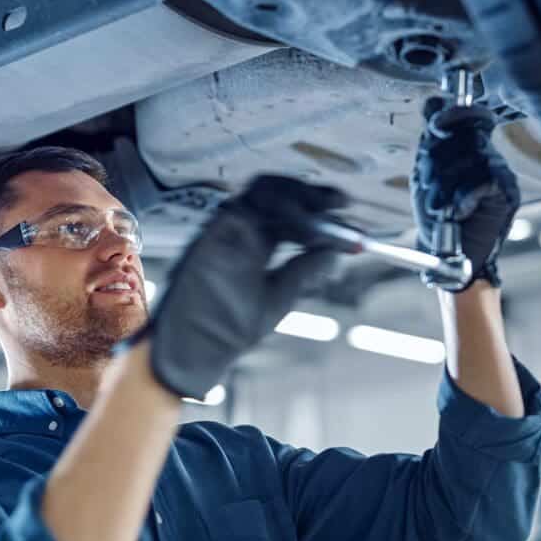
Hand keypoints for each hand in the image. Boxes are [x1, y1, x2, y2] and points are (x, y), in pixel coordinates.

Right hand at [124, 175, 345, 399]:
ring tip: (324, 214)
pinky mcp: (211, 233)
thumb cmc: (228, 328)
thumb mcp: (278, 297)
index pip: (290, 215)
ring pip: (263, 192)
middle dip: (312, 195)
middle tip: (340, 202)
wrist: (195, 349)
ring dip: (297, 198)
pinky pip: (244, 207)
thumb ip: (303, 271)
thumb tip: (335, 253)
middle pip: (280, 195)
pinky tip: (302, 226)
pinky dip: (276, 210)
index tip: (345, 212)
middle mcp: (241, 232)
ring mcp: (225, 230)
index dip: (318, 210)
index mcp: (256, 245)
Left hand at [411, 103, 520, 290]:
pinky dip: (464, 197)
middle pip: (461, 135)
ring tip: (437, 208)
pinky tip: (458, 212)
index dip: (449, 115)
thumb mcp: (425, 178)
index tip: (435, 127)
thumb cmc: (437, 221)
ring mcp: (499, 172)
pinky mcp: (508, 192)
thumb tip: (434, 102)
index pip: (463, 115)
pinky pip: (484, 179)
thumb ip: (430, 144)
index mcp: (466, 149)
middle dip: (435, 163)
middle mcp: (486, 155)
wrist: (452, 259)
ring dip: (444, 186)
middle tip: (428, 191)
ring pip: (470, 157)